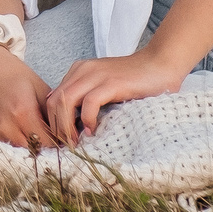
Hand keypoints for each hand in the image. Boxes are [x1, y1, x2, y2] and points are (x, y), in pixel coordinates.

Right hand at [0, 45, 56, 148]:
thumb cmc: (13, 73)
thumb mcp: (39, 88)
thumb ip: (53, 113)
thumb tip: (65, 133)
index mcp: (23, 112)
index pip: (46, 143)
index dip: (56, 141)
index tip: (60, 136)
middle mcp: (6, 126)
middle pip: (32, 149)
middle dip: (42, 143)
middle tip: (44, 131)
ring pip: (18, 148)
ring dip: (26, 142)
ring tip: (27, 124)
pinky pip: (4, 143)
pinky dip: (11, 138)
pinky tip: (12, 123)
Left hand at [46, 49, 189, 144]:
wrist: (160, 64)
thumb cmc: (135, 81)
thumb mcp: (104, 88)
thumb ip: (87, 99)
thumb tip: (73, 125)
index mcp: (78, 72)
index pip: (52, 98)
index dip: (52, 122)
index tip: (60, 141)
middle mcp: (82, 70)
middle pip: (53, 101)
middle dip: (56, 127)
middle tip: (65, 146)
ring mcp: (96, 75)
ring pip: (65, 101)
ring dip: (67, 126)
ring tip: (76, 142)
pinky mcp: (111, 82)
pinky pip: (89, 102)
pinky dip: (87, 119)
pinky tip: (93, 131)